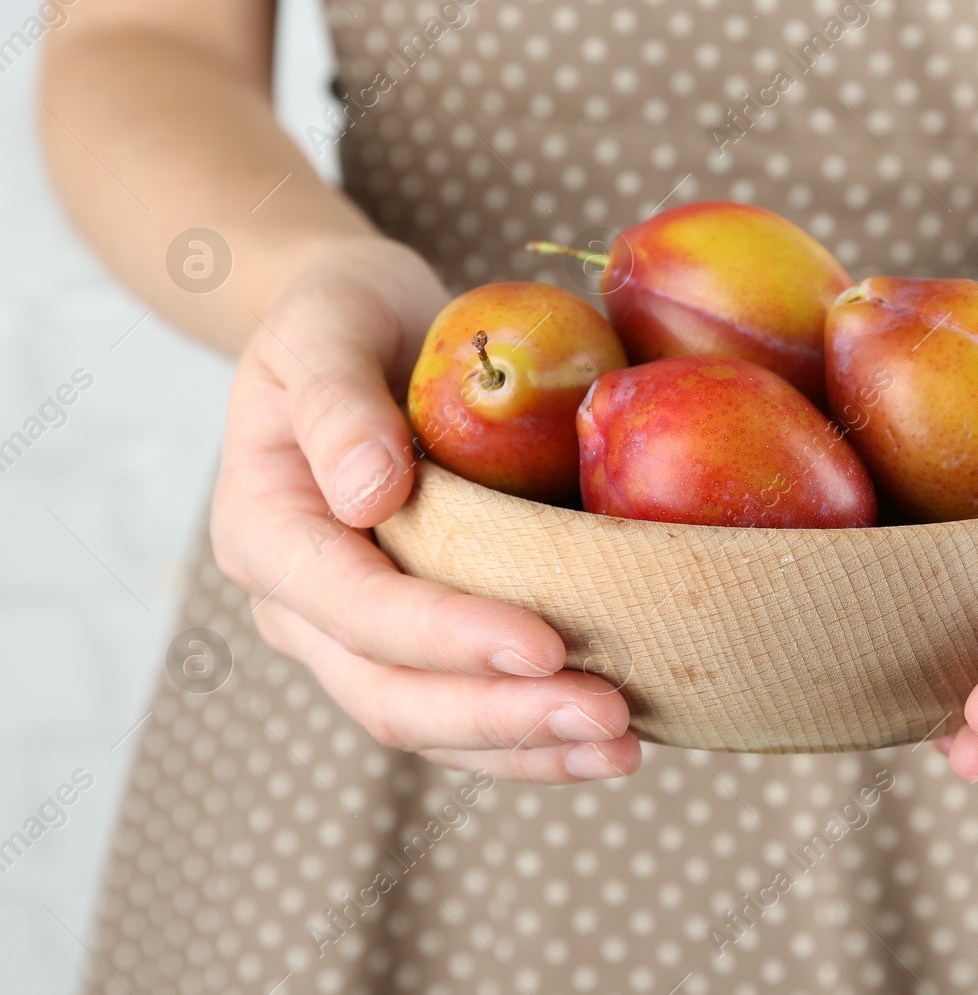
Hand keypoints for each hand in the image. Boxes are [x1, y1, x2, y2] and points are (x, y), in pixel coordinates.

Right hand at [210, 237, 639, 782]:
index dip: (445, 636)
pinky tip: (602, 743)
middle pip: (390, 693)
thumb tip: (371, 494)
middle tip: (610, 718)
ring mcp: (351, 634)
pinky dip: (529, 737)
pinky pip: (462, 708)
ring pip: (427, 725)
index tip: (545, 644)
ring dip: (526, 748)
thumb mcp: (326, 325)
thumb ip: (338, 404)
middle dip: (501, 717)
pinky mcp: (409, 641)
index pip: (354, 606)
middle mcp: (299, 603)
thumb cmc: (344, 317)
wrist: (358, 332)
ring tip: (623, 749)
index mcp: (266, 528)